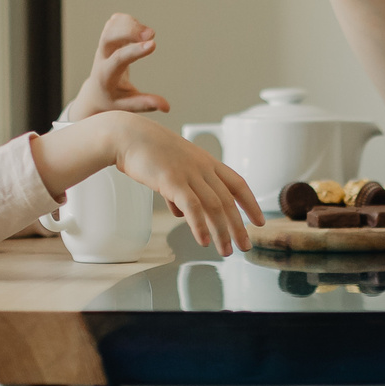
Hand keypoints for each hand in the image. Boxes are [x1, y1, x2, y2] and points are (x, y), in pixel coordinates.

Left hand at [71, 13, 169, 119]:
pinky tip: (140, 30)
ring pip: (112, 25)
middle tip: (152, 34)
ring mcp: (104, 45)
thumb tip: (166, 107)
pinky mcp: (109, 37)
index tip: (153, 45)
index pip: (118, 59)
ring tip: (149, 34)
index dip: (135, 50)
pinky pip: (115, 22)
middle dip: (129, 31)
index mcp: (106, 75)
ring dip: (131, 24)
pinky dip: (128, 21)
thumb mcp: (126, 106)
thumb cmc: (112, 99)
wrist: (96, 91)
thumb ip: (144, 104)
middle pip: (109, 36)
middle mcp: (102, 57)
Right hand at [101, 113, 263, 251]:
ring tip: (226, 250)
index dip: (250, 203)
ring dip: (222, 232)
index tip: (259, 221)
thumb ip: (179, 191)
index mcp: (206, 162)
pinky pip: (191, 207)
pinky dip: (199, 226)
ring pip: (214, 207)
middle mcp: (202, 167)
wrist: (126, 135)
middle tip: (245, 246)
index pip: (237, 183)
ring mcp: (188, 173)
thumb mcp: (171, 169)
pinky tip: (203, 241)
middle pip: (228, 200)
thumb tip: (181, 214)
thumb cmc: (146, 150)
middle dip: (239, 226)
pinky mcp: (172, 180)